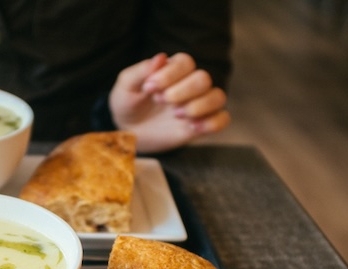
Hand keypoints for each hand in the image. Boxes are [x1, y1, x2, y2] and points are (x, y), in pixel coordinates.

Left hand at [109, 53, 229, 152]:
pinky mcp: (202, 124)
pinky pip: (222, 119)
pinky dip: (212, 123)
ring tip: (176, 115)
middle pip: (203, 79)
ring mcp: (198, 104)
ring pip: (218, 97)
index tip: (149, 89)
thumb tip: (160, 57)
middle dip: (182, 91)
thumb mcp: (126, 87)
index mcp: (173, 70)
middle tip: (161, 102)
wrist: (129, 132)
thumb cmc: (128, 104)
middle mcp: (190, 84)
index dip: (170, 75)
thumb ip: (140, 72)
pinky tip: (192, 128)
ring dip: (199, 106)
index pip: (185, 62)